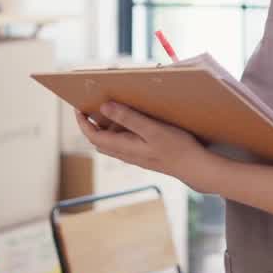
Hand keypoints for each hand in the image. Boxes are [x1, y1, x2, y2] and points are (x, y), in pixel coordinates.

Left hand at [75, 102, 213, 190]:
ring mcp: (135, 156)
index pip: (93, 136)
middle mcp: (126, 154)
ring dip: (107, 126)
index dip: (82, 122)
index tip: (78, 108)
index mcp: (123, 147)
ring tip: (111, 107)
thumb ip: (128, 118)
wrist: (194, 168)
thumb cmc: (176, 147)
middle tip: (92, 105)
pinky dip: (120, 130)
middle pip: (99, 140)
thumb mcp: (151, 129)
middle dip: (92, 123)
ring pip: (112, 141)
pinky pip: (124, 142)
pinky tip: (132, 120)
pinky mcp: (144, 154)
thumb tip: (104, 108)